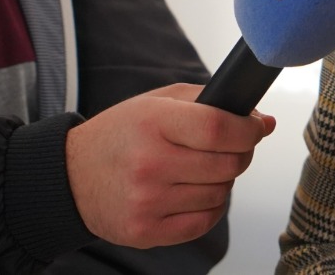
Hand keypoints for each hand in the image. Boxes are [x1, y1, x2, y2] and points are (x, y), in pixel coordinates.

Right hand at [64, 82, 275, 247]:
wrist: (70, 177)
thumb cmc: (121, 134)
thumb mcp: (159, 102)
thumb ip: (213, 103)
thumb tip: (264, 122)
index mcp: (154, 122)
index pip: (221, 129)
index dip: (249, 130)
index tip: (254, 129)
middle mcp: (149, 163)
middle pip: (227, 164)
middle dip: (241, 154)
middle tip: (231, 149)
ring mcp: (146, 201)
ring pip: (220, 193)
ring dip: (223, 181)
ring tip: (203, 169)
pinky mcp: (145, 231)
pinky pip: (204, 222)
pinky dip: (210, 207)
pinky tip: (194, 192)